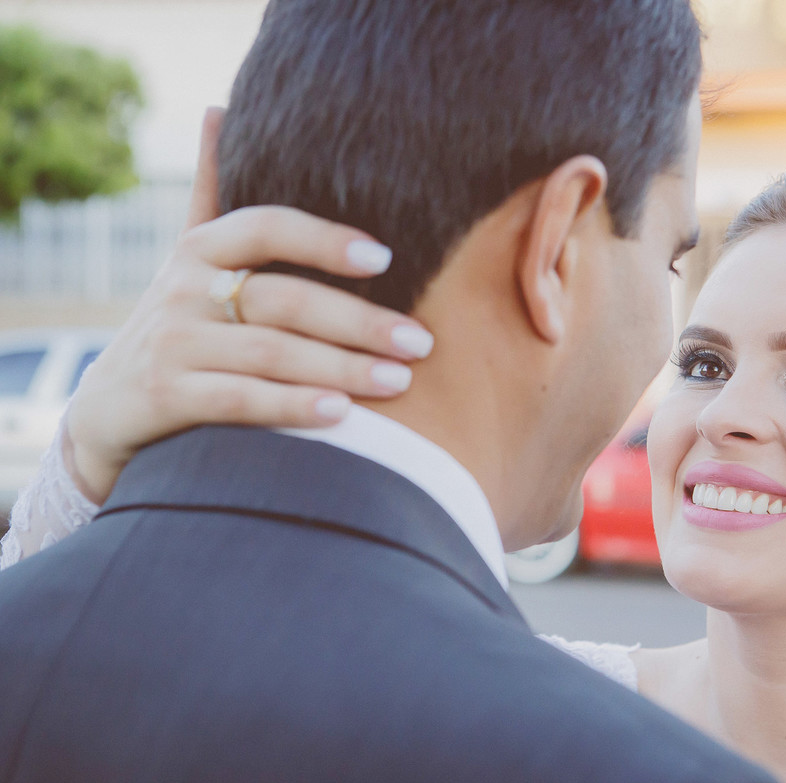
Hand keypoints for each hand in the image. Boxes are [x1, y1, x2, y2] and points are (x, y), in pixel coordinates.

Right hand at [64, 107, 431, 502]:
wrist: (108, 408)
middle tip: (420, 341)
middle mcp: (181, 291)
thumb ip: (211, 193)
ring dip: (342, 368)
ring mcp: (171, 344)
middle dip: (359, 322)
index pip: (266, 227)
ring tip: (400, 380)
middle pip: (283, 299)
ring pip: (270, 353)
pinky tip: (341, 414)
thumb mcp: (189, 260)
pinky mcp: (164, 397)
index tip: (384, 256)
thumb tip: (218, 108)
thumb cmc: (178, 325)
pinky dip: (292, 407)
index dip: (324, 238)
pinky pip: (240, 401)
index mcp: (199, 249)